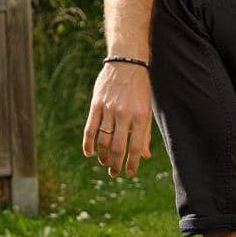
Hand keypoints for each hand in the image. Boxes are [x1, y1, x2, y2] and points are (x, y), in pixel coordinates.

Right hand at [81, 62, 153, 176]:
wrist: (127, 63)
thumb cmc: (139, 89)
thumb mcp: (147, 109)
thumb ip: (145, 133)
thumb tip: (144, 156)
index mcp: (141, 116)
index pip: (135, 147)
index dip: (132, 163)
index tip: (129, 173)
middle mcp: (125, 114)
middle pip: (117, 147)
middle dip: (115, 163)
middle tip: (114, 173)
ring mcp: (109, 109)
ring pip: (103, 140)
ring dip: (102, 155)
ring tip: (104, 163)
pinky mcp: (96, 105)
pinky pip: (90, 128)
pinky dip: (88, 144)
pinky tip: (89, 153)